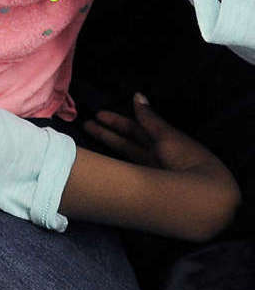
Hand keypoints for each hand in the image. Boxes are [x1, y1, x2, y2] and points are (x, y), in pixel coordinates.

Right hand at [84, 94, 241, 241]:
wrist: (202, 193)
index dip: (118, 122)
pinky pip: (126, 169)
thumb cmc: (186, 158)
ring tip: (88, 135)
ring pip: (126, 153)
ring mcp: (150, 172)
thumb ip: (148, 118)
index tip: (99, 115)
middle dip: (108, 132)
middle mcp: (156, 156)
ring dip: (108, 143)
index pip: (136, 130)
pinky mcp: (146, 186)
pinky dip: (112, 164)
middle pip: (128, 142)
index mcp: (163, 142)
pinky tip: (99, 161)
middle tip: (86, 123)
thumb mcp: (165, 136)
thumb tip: (136, 95)